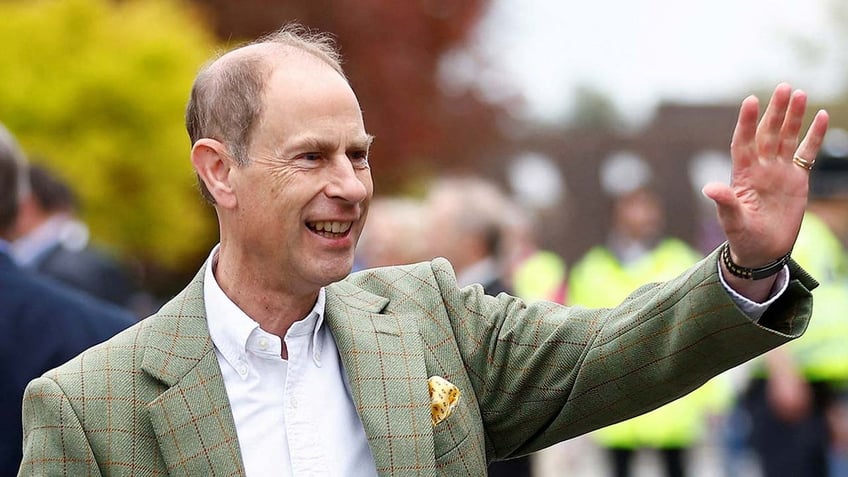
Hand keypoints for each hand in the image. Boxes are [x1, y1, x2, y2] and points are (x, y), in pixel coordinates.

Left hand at [702, 83, 828, 268]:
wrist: (762, 251)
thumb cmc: (742, 237)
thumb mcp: (732, 221)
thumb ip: (725, 203)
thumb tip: (709, 188)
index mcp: (742, 175)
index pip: (743, 143)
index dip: (746, 122)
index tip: (750, 101)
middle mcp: (760, 168)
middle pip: (768, 134)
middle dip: (775, 111)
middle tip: (783, 87)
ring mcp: (779, 172)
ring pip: (787, 138)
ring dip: (793, 117)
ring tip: (800, 93)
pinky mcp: (797, 179)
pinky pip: (806, 153)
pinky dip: (813, 136)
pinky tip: (819, 116)